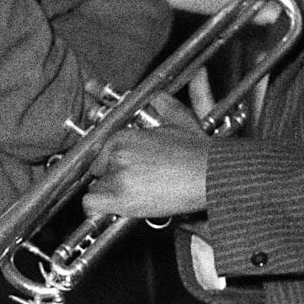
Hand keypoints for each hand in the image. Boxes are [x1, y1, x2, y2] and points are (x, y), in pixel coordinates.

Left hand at [83, 98, 210, 219]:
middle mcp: (117, 154)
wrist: (212, 175)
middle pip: (99, 170)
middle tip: (135, 182)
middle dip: (113, 176)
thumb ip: (163, 105)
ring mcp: (118, 176)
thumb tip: (159, 96)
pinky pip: (91, 204)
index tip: (123, 167)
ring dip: (112, 192)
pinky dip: (97, 207)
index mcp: (125, 136)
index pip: (102, 151)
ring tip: (135, 193)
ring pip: (98, 188)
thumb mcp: (179, 121)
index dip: (112, 161)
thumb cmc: (198, 153)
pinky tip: (113, 206)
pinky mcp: (122, 198)